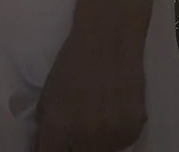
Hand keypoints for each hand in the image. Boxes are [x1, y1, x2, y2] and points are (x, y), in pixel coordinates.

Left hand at [34, 25, 147, 151]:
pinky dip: (115, 135)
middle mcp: (85, 137)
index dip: (50, 151)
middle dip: (73, 147)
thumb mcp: (48, 96)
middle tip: (75, 131)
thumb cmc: (72, 62)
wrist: (109, 38)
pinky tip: (112, 114)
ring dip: (95, 144)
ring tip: (96, 120)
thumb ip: (45, 130)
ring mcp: (111, 136)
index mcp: (59, 127)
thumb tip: (46, 147)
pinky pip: (120, 145)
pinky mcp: (133, 131)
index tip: (55, 145)